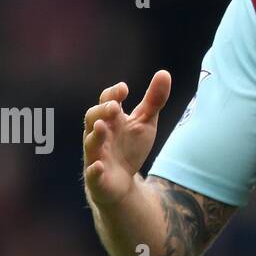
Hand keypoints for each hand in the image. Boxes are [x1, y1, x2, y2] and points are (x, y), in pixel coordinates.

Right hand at [83, 70, 171, 207]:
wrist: (122, 182)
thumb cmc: (130, 147)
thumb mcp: (145, 123)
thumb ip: (153, 100)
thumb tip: (165, 73)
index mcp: (110, 120)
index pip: (106, 101)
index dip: (112, 94)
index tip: (124, 88)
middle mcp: (99, 135)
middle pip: (93, 118)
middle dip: (102, 111)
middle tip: (114, 106)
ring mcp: (96, 155)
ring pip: (90, 143)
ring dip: (96, 135)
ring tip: (103, 127)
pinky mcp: (97, 177)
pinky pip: (92, 173)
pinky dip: (94, 170)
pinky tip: (98, 166)